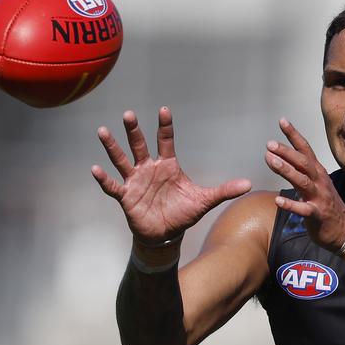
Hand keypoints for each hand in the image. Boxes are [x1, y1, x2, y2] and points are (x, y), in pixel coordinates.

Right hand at [92, 106, 251, 243]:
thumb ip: (224, 190)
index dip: (165, 126)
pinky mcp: (126, 197)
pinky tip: (95, 169)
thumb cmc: (183, 213)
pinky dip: (104, 178)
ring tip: (103, 131)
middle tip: (129, 113)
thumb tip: (249, 184)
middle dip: (134, 130)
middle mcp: (149, 169)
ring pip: (122, 160)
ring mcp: (136, 181)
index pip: (166, 140)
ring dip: (113, 147)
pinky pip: (113, 186)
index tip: (164, 110)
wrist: (166, 234)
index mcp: (168, 165)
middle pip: (140, 145)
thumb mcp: (205, 200)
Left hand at [265, 118, 344, 250]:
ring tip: (271, 161)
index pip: (305, 149)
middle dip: (286, 152)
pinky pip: (303, 209)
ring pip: (302, 181)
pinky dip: (291, 204)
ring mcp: (319, 197)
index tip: (282, 121)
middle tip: (270, 144)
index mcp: (318, 172)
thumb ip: (301, 171)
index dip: (294, 135)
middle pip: (303, 163)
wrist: (344, 229)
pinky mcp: (317, 214)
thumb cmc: (325, 204)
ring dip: (286, 170)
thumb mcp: (316, 183)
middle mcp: (319, 181)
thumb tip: (281, 158)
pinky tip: (278, 200)